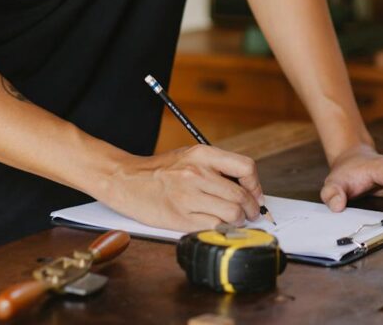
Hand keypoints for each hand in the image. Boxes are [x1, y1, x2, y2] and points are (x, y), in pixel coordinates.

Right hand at [102, 144, 265, 231]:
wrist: (126, 180)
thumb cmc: (159, 170)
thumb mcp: (189, 156)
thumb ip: (216, 167)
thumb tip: (247, 188)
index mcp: (201, 154)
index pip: (245, 167)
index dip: (256, 185)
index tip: (256, 195)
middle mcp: (197, 173)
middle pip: (241, 196)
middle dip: (251, 209)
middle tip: (249, 214)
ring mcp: (188, 197)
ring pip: (232, 214)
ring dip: (238, 221)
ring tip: (233, 220)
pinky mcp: (181, 218)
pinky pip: (215, 227)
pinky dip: (222, 229)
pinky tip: (217, 225)